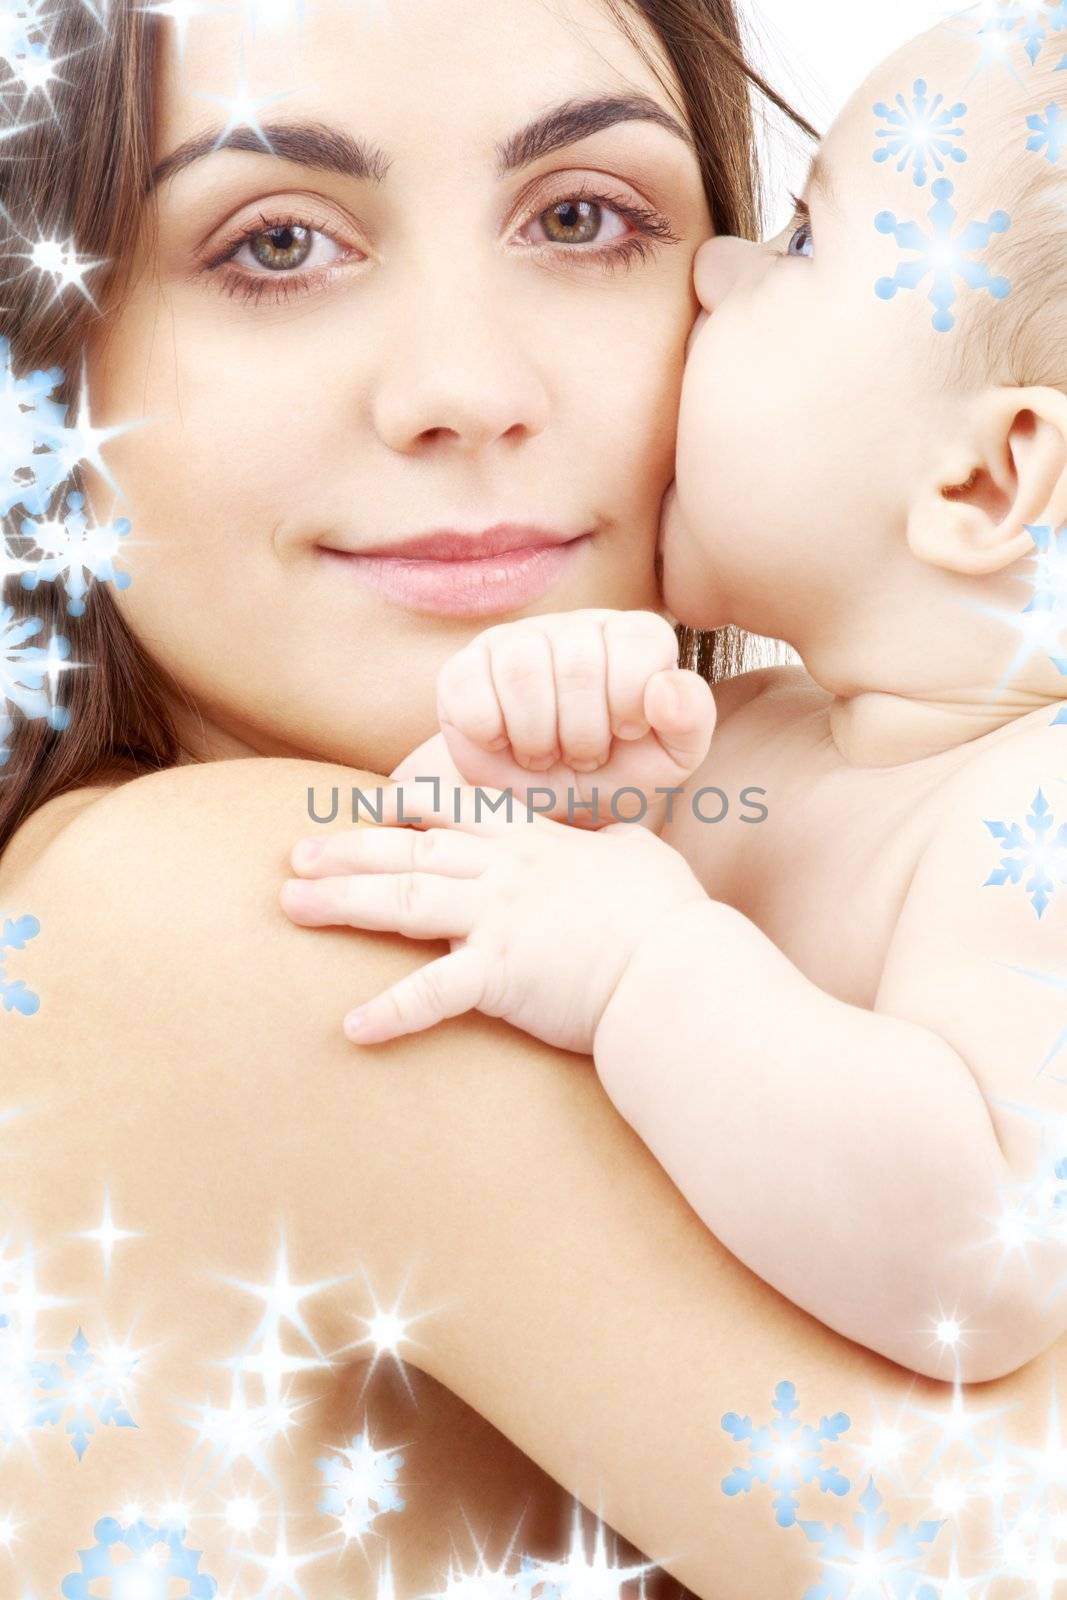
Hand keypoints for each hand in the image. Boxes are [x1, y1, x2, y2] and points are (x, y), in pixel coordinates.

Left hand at [280, 784, 709, 1054]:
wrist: (676, 965)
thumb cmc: (668, 915)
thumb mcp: (643, 855)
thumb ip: (617, 840)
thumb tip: (619, 835)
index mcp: (534, 843)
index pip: (456, 811)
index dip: (406, 807)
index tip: (365, 806)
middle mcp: (504, 872)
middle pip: (409, 852)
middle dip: (347, 850)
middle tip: (295, 855)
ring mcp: (496, 920)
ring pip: (402, 902)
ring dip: (341, 903)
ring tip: (290, 905)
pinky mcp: (498, 975)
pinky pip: (432, 994)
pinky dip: (391, 1013)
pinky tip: (351, 1029)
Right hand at [431, 609, 715, 829]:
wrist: (548, 809)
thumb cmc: (614, 776)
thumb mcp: (669, 761)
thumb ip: (690, 720)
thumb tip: (666, 687)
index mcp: (633, 637)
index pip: (637, 643)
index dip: (630, 704)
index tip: (624, 735)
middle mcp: (575, 626)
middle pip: (577, 664)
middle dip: (583, 733)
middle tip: (582, 756)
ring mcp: (514, 641)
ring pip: (522, 669)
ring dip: (537, 735)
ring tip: (546, 754)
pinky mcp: (463, 669)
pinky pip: (469, 689)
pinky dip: (491, 732)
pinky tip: (506, 744)